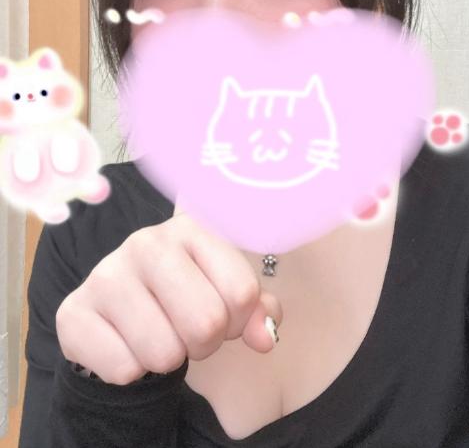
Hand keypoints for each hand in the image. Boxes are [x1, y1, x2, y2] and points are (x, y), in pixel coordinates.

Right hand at [56, 202, 281, 384]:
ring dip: (170, 359)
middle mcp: (146, 242)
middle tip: (191, 333)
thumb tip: (265, 336)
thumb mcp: (223, 291)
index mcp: (191, 228)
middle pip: (206, 323)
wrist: (116, 308)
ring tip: (161, 336)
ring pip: (165, 352)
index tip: (223, 314)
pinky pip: (125, 369)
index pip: (242, 292)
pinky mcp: (73, 312)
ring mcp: (106, 274)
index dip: (239, 319)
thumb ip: (255, 309)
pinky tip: (127, 344)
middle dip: (206, 343)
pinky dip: (133, 371)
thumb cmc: (183, 294)